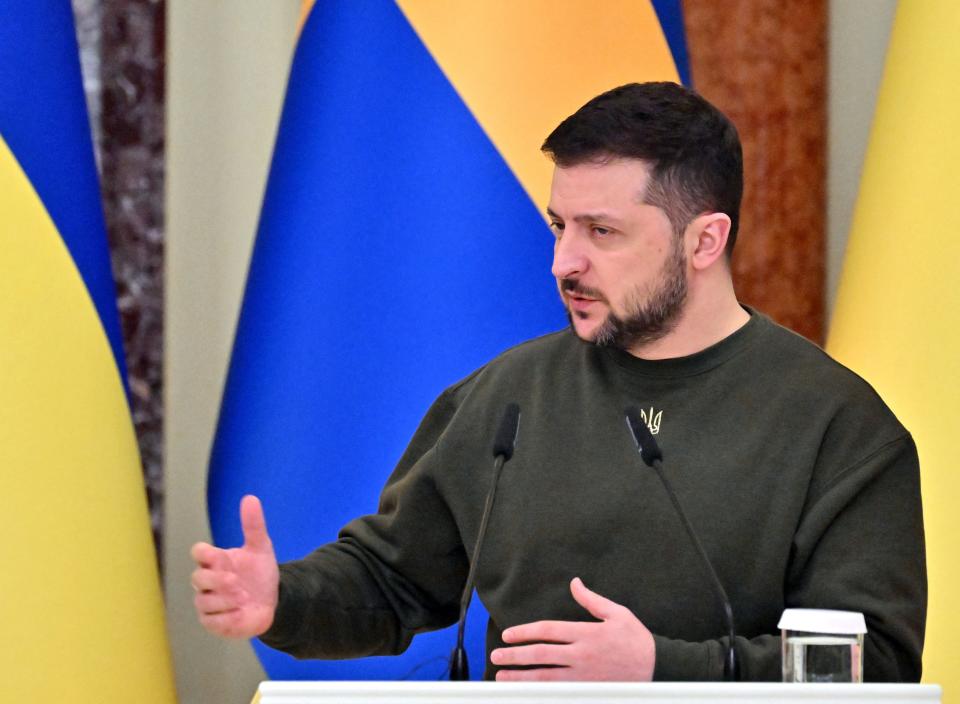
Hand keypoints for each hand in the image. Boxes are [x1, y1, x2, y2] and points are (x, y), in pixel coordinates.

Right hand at [190, 495, 279, 638]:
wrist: (272, 600)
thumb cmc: (260, 572)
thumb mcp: (261, 548)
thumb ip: (253, 525)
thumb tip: (250, 498)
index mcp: (216, 560)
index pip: (198, 553)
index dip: (204, 554)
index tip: (218, 556)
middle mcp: (207, 581)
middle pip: (197, 578)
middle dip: (217, 581)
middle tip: (237, 583)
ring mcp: (207, 601)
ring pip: (203, 601)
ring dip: (225, 600)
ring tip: (245, 599)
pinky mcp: (212, 622)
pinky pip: (211, 621)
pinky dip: (227, 618)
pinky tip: (241, 613)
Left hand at [491, 577, 654, 680]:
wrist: (658, 669)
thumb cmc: (637, 640)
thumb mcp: (617, 613)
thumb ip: (592, 600)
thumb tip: (574, 583)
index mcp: (586, 633)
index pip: (548, 631)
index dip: (524, 632)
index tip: (508, 635)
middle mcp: (581, 656)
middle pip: (541, 655)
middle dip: (515, 656)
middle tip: (496, 657)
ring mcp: (583, 677)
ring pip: (546, 678)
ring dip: (521, 678)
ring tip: (502, 677)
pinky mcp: (587, 690)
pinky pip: (559, 692)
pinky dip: (542, 692)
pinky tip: (527, 692)